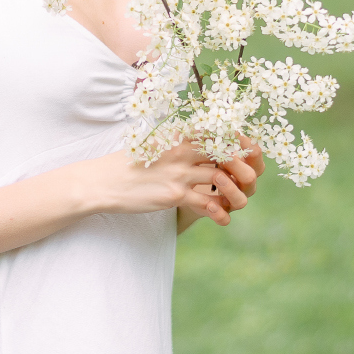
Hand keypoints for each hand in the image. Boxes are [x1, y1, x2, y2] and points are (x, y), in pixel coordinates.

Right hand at [77, 140, 241, 225]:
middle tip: (249, 179)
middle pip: (224, 153)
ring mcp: (178, 172)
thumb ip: (174, 144)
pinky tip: (223, 219)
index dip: (235, 142)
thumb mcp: (152, 146)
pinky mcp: (174, 195)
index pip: (215, 133)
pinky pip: (206, 203)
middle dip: (241, 166)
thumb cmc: (126, 164)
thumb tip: (192, 144)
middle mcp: (181, 151)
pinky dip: (219, 212)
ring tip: (239, 202)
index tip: (247, 153)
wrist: (103, 181)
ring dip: (235, 192)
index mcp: (177, 137)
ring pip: (220, 178)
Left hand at [178, 134, 264, 229]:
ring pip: (242, 200)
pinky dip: (219, 214)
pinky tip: (208, 206)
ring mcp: (232, 200)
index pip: (254, 154)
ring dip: (230, 189)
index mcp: (243, 163)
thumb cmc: (197, 158)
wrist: (182, 183)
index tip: (234, 135)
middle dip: (239, 166)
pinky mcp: (220, 213)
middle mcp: (242, 183)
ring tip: (217, 178)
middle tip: (225, 156)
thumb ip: (205, 134)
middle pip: (251, 177)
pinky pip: (225, 219)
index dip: (247, 145)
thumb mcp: (199, 144)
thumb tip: (202, 120)